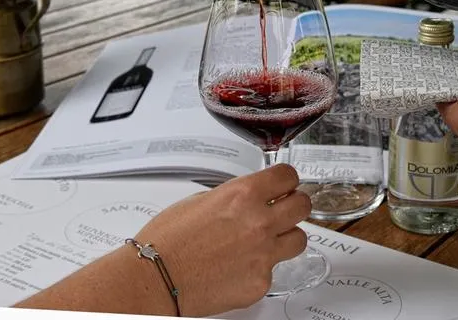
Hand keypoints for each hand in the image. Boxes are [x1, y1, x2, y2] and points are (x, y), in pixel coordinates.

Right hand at [133, 165, 309, 316]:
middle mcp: (259, 222)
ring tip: (266, 240)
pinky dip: (261, 267)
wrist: (154, 280)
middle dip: (294, 205)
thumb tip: (253, 195)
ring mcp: (263, 254)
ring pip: (299, 239)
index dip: (287, 180)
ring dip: (286, 236)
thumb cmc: (167, 241)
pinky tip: (239, 266)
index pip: (288, 175)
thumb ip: (235, 196)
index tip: (284, 185)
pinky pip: (274, 270)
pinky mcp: (260, 282)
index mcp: (243, 195)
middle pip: (303, 205)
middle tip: (284, 210)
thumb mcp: (201, 199)